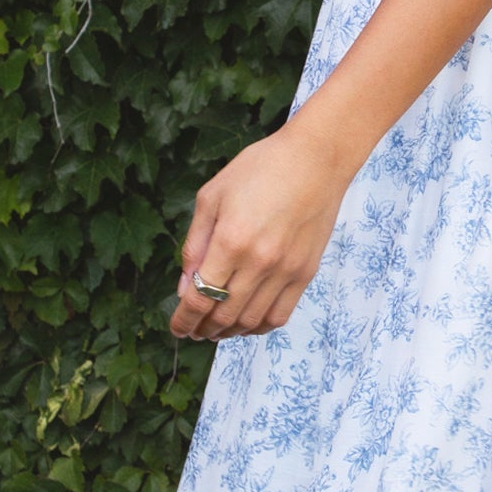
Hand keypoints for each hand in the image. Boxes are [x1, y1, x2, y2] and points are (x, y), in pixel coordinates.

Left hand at [170, 116, 351, 340]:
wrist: (316, 159)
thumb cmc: (260, 168)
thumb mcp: (212, 197)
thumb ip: (195, 244)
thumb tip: (186, 287)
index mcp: (230, 240)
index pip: (200, 298)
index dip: (183, 320)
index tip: (176, 328)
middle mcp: (259, 262)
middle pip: (223, 315)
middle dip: (202, 329)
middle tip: (192, 330)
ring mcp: (285, 271)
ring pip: (251, 321)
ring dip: (228, 332)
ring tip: (216, 329)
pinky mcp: (305, 273)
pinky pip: (279, 315)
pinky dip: (259, 327)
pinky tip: (246, 322)